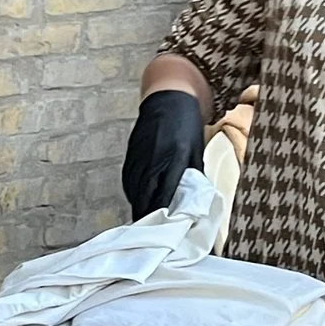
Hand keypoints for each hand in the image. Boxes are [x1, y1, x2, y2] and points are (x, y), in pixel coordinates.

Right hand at [121, 90, 205, 219]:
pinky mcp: (132, 152)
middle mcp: (155, 158)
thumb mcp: (196, 148)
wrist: (169, 97)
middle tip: (148, 228)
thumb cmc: (187, 124)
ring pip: (134, 187)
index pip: (166, 192)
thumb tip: (193, 195)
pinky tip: (135, 197)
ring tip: (141, 218)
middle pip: (145, 194)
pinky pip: (128, 177)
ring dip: (137, 203)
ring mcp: (140, 155)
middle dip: (146, 212)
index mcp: (175, 158)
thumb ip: (193, 171)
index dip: (162, 210)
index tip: (162, 225)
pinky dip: (131, 190)